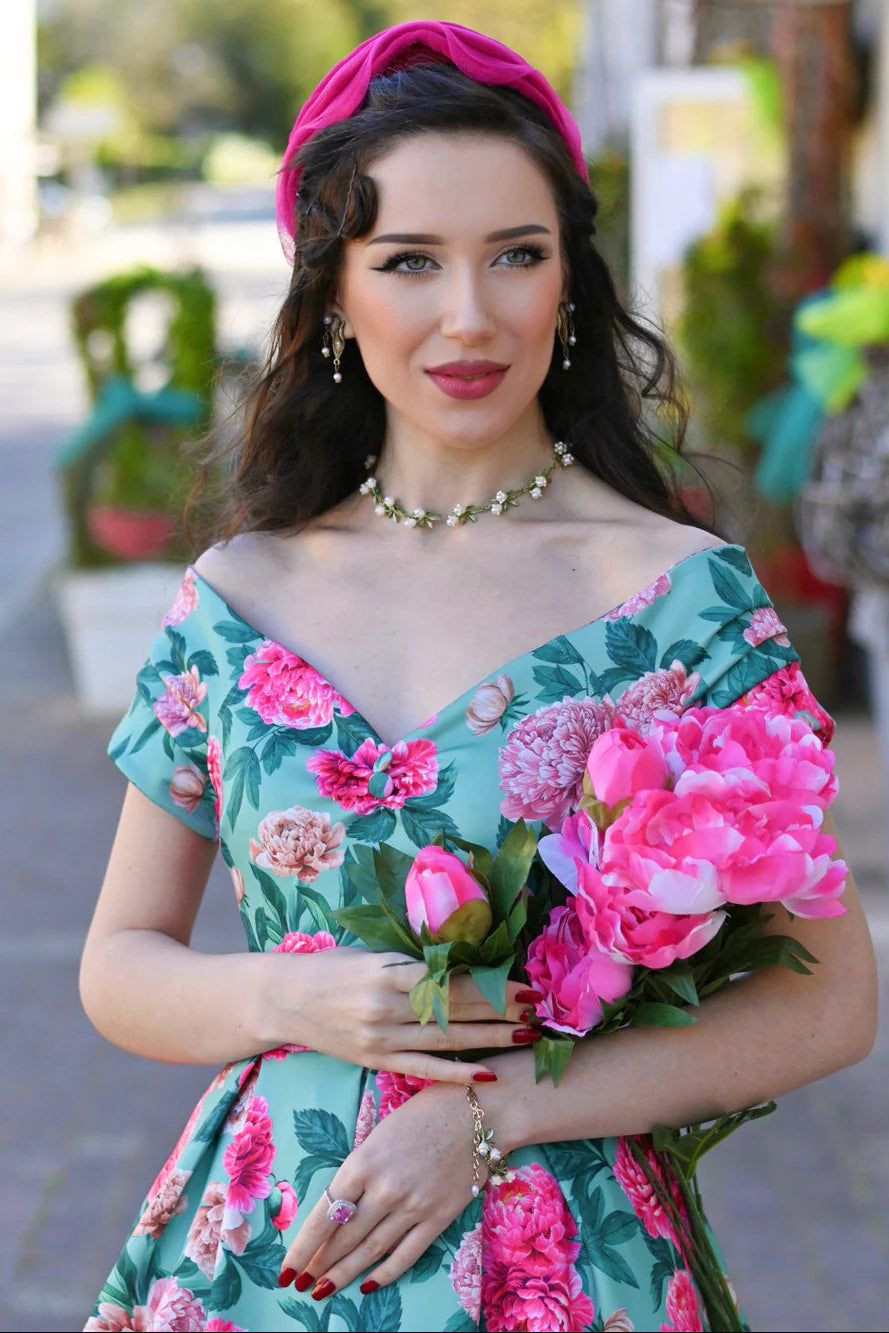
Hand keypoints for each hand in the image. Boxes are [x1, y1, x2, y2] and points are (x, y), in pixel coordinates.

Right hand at [262, 946, 540, 1083]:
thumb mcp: (370, 954)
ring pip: (446, 1039)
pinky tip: (488, 1072)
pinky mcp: (375, 1060)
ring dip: (491, 1038)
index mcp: (386, 971)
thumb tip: (461, 961)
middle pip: (455, 1009)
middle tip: (539, 1008)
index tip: (525, 983)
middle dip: (501, 1009)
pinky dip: (457, 1072)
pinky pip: (423, 1068)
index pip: (451, 979)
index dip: (492, 983)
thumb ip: (411, 962)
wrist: (282, 999)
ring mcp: (380, 1037)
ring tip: (527, 1035)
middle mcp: (385, 1006)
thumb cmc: (329, 967)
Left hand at [278, 1080, 479, 1297]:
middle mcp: (385, 1190)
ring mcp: (413, 1207)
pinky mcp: (438, 1218)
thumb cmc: (425, 1112)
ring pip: (371, 1251)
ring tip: (323, 1290)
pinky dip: (385, 1273)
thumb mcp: (380, 1132)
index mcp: (364, 1162)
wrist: (480, 1113)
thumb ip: (360, 1169)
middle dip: (318, 1264)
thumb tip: (339, 1203)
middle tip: (300, 1283)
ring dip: (343, 1274)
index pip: (324, 1215)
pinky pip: (406, 1254)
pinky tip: (368, 1285)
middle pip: (344, 1237)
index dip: (303, 1246)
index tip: (287, 1268)